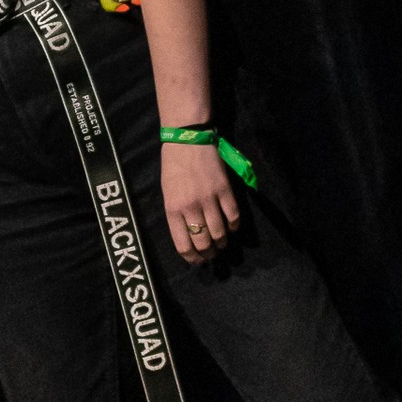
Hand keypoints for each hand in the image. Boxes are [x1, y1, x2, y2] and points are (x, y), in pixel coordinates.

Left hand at [161, 141, 241, 265]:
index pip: (183, 245)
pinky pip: (233, 216)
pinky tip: (232, 227)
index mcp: (172, 210)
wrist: (187, 140)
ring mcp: (208, 199)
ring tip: (222, 243)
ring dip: (222, 242)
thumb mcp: (167, 193)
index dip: (192, 258)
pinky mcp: (224, 190)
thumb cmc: (173, 166)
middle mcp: (190, 207)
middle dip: (208, 253)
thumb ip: (176, 214)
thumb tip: (188, 236)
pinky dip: (234, 226)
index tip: (197, 260)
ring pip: (219, 232)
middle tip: (212, 254)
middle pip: (203, 242)